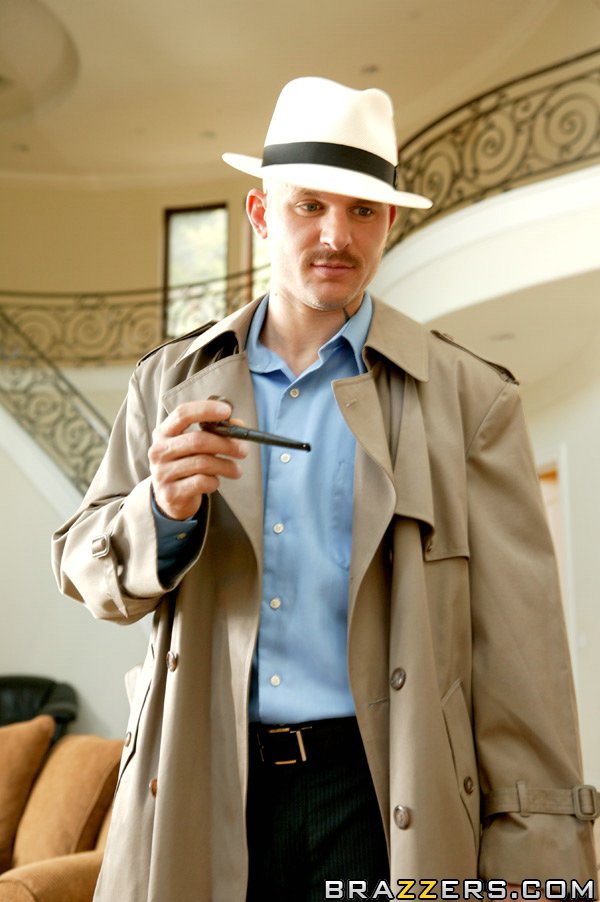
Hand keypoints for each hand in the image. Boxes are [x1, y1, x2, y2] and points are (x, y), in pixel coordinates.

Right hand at [148, 398, 247, 519]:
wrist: (170, 497)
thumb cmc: (185, 465)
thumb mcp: (195, 446)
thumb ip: (214, 432)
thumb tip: (238, 425)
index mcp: (163, 433)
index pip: (182, 414)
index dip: (206, 410)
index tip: (227, 411)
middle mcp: (159, 451)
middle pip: (197, 440)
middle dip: (225, 444)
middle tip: (242, 450)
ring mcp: (162, 473)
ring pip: (202, 463)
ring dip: (225, 465)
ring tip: (236, 470)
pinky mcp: (170, 493)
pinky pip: (201, 482)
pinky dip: (214, 481)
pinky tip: (216, 481)